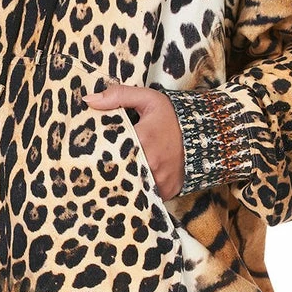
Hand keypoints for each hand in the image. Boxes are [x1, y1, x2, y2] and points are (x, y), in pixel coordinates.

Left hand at [82, 83, 184, 199]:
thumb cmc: (171, 116)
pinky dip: (139, 191)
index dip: (96, 154)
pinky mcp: (167, 192)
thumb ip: (118, 96)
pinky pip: (147, 196)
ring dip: (123, 183)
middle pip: (118, 174)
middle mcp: (151, 165)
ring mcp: (160, 181)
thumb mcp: (147, 99)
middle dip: (107, 171)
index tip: (87, 154)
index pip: (108, 152)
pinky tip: (132, 183)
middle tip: (92, 170)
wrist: (205, 134)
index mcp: (142, 141)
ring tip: (111, 177)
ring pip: (131, 188)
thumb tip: (89, 100)